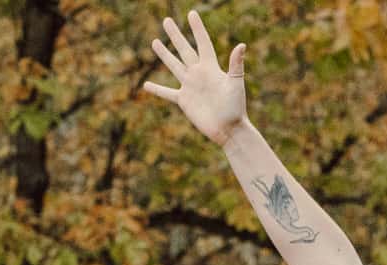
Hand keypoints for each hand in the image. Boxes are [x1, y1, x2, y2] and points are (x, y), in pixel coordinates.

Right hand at [142, 11, 247, 144]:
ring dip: (164, 54)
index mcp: (211, 67)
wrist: (229, 129)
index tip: (192, 13)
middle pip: (184, 49)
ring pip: (174, 66)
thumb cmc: (236, 108)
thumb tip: (241, 45)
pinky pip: (167, 93)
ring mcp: (190, 86)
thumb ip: (236, 65)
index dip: (197, 28)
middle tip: (166, 20)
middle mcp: (198, 73)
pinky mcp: (184, 100)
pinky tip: (145, 86)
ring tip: (155, 42)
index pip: (202, 43)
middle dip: (175, 35)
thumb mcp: (235, 84)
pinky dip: (157, 90)